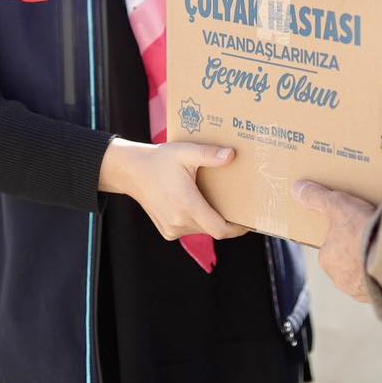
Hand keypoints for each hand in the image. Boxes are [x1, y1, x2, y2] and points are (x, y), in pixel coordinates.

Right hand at [100, 139, 248, 241]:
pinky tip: (198, 204)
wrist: (132, 171)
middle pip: (213, 229)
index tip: (249, 222)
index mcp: (187, 205)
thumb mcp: (185, 152)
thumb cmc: (160, 160)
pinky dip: (197, 221)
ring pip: (201, 230)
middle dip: (226, 220)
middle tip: (237, 205)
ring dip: (211, 219)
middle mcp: (179, 222)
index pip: (220, 229)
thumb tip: (231, 155)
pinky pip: (189, 229)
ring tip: (216, 201)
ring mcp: (171, 229)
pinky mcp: (166, 231)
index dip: (237, 229)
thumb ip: (209, 154)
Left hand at [292, 180, 376, 302]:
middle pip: (347, 260)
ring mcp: (361, 291)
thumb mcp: (338, 206)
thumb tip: (296, 188)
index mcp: (327, 260)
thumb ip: (317, 198)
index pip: (332, 245)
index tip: (357, 224)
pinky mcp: (379, 297)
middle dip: (358, 250)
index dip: (344, 233)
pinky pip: (380, 284)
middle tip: (373, 233)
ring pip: (363, 274)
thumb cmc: (361, 233)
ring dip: (371, 264)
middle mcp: (340, 280)